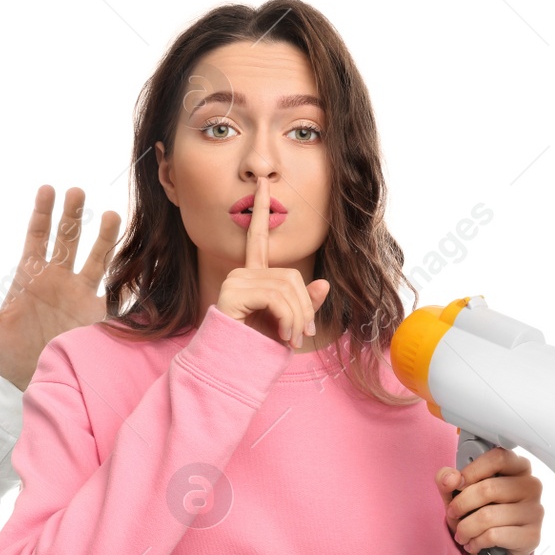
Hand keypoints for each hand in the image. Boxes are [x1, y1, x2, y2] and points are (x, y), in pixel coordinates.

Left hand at [0, 185, 120, 390]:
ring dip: (103, 237)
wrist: (42, 385)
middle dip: (71, 216)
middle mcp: (58, 280)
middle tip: (76, 191)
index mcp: (31, 278)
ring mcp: (80, 294)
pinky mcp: (99, 313)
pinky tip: (134, 254)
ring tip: (112, 215)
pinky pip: (115, 288)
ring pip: (95, 257)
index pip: (36, 238)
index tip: (47, 190)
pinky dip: (124, 272)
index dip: (42, 214)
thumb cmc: (12, 359)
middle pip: (67, 239)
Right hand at [216, 174, 330, 349]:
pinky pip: (276, 298)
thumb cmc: (256, 349)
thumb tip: (323, 283)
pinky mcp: (232, 293)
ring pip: (287, 288)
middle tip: (302, 335)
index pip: (258, 237)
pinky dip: (288, 319)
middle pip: (290, 275)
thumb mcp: (288, 324)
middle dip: (304, 308)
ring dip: (297, 319)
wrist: (230, 370)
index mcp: (252, 275)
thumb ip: (304, 304)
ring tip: (291, 340)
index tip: (263, 184)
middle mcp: (241, 273)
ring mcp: (234, 281)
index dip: (261, 210)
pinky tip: (282, 336)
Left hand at [435, 447, 543, 554]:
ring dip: (465, 527)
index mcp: (517, 467)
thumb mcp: (458, 492)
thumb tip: (450, 478)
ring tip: (461, 533)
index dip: (472, 471)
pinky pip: (494, 535)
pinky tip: (474, 543)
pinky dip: (476, 541)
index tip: (457, 483)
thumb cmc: (479, 511)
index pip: (498, 458)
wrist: (495, 548)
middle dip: (461, 504)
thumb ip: (449, 479)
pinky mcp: (532, 536)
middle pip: (489, 489)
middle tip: (452, 512)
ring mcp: (535, 511)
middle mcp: (531, 486)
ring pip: (488, 516)